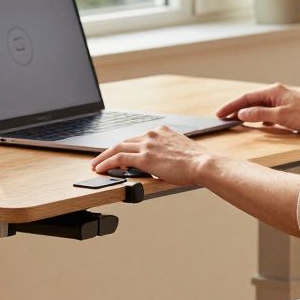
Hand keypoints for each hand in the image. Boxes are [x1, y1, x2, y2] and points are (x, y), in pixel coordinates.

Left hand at [90, 126, 217, 186]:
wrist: (202, 164)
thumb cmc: (196, 162)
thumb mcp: (180, 151)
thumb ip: (166, 152)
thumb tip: (158, 163)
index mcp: (161, 131)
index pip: (137, 138)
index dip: (125, 147)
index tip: (118, 153)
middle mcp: (152, 135)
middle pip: (124, 141)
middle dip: (109, 151)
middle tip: (100, 158)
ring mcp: (147, 145)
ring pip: (117, 148)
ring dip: (103, 157)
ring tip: (96, 165)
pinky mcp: (144, 157)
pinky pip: (119, 159)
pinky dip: (107, 162)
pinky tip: (101, 168)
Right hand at [213, 82, 299, 132]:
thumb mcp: (280, 117)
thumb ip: (259, 115)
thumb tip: (242, 114)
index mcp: (273, 91)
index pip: (246, 98)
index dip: (231, 106)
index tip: (220, 114)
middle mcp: (277, 92)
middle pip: (251, 101)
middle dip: (237, 109)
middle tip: (223, 118)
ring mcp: (282, 99)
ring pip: (260, 106)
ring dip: (248, 114)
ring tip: (236, 121)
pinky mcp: (288, 107)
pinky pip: (268, 111)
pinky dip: (260, 117)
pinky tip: (258, 124)